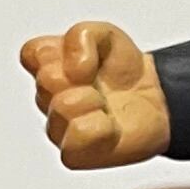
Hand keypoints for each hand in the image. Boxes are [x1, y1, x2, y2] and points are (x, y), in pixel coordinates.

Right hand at [19, 21, 170, 168]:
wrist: (157, 100)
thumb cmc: (124, 72)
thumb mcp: (106, 36)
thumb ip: (80, 35)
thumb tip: (72, 68)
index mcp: (50, 68)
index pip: (32, 54)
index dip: (61, 52)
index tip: (86, 59)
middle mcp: (48, 99)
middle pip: (47, 80)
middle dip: (83, 76)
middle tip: (98, 82)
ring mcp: (58, 128)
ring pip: (62, 107)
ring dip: (94, 100)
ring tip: (105, 105)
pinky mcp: (73, 153)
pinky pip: (77, 136)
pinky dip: (101, 127)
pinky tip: (109, 125)